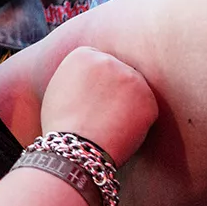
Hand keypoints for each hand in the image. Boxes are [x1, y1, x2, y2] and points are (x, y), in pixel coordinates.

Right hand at [40, 46, 156, 168]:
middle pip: (118, 73)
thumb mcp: (58, 89)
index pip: (98, 63)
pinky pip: (146, 110)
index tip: (89, 101)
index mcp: (84, 55)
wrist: (74, 150)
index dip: (95, 85)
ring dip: (127, 105)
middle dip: (114, 91)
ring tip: (108, 125)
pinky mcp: (148, 99)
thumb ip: (78, 75)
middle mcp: (109, 60)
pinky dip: (138, 122)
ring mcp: (131, 78)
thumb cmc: (60, 126)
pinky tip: (120, 132)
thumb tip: (92, 77)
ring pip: (135, 90)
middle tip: (102, 115)